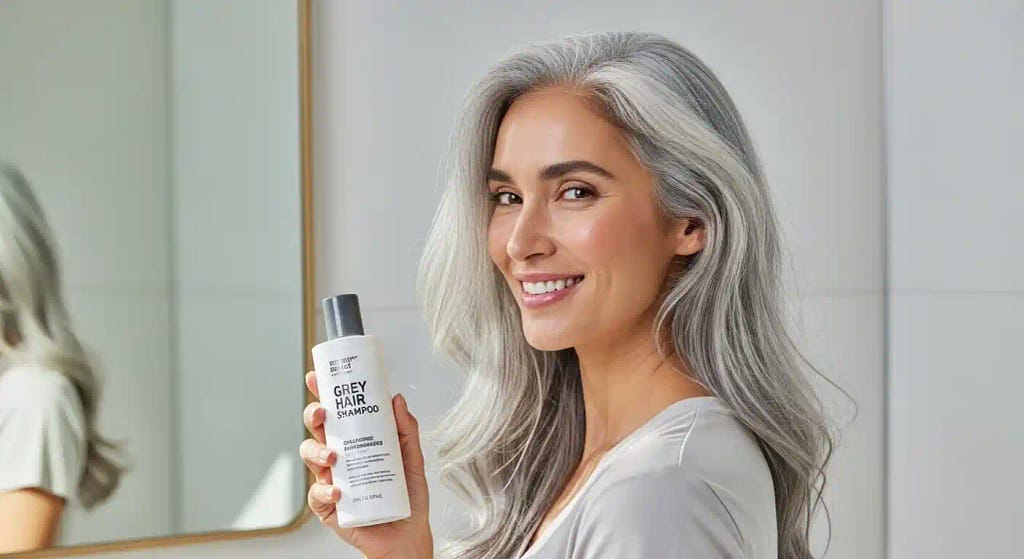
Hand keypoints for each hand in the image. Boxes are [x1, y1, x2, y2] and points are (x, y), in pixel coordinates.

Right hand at [300, 371, 433, 558]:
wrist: (408, 535)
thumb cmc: (407, 495)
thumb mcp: (412, 457)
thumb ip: (407, 429)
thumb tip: (397, 399)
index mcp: (355, 440)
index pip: (335, 413)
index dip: (322, 394)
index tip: (316, 377)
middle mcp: (339, 457)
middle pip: (316, 430)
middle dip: (313, 416)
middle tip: (323, 414)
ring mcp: (331, 480)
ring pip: (310, 457)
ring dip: (317, 452)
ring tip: (334, 457)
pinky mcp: (328, 506)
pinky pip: (317, 495)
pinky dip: (325, 491)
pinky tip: (338, 491)